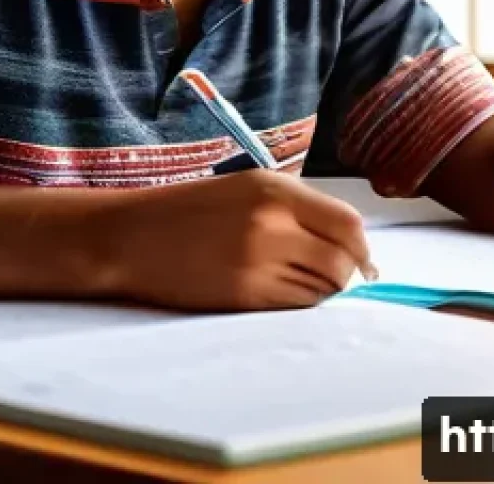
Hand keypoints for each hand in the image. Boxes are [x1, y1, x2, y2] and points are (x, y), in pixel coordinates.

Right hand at [106, 170, 377, 311]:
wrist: (131, 236)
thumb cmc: (190, 211)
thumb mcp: (246, 189)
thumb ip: (295, 208)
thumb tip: (346, 243)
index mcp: (275, 188)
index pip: (347, 222)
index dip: (361, 247)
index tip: (361, 260)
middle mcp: (273, 221)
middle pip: (341, 259)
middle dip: (347, 274)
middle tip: (337, 281)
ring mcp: (258, 260)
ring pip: (321, 288)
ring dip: (321, 291)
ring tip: (296, 283)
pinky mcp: (243, 294)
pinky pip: (294, 306)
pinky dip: (297, 304)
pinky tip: (276, 293)